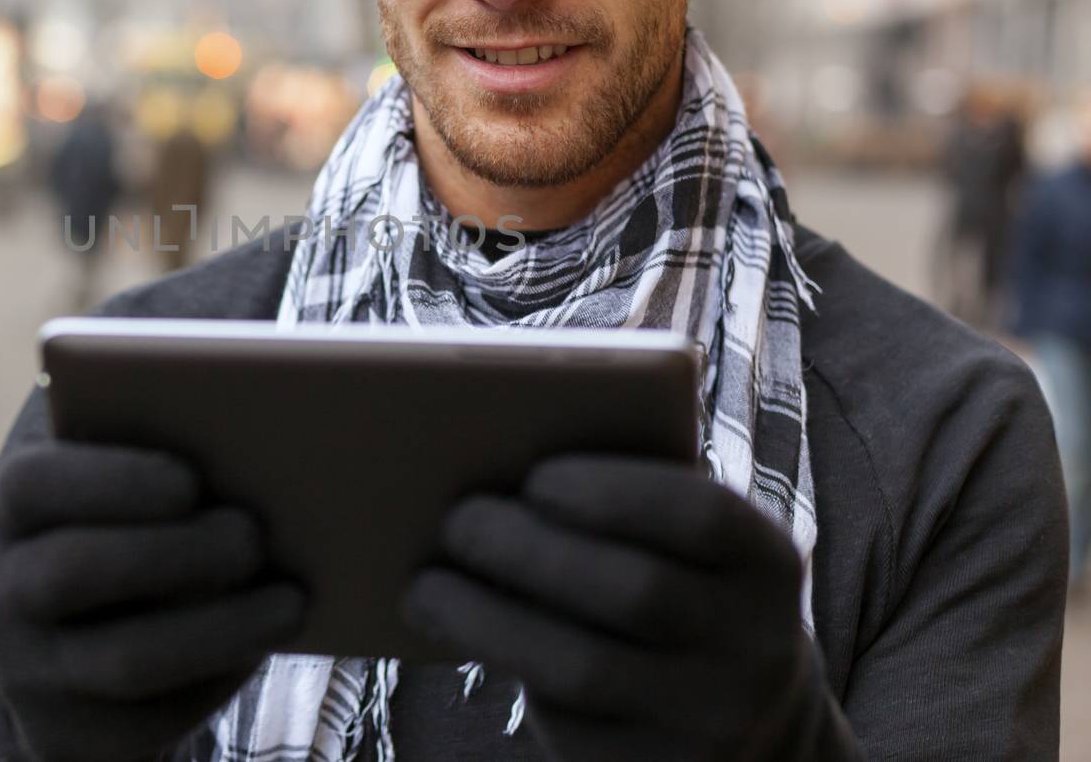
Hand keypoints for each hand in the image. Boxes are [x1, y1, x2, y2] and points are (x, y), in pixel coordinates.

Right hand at [0, 442, 304, 761]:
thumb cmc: (110, 516)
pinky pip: (151, 716)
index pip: (35, 485)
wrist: (49, 626)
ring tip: (289, 600)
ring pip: (126, 659)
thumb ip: (143, 435)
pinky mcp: (72, 732)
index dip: (115, 481)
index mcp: (9, 507)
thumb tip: (239, 425)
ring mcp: (29, 671)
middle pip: (76, 572)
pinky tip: (260, 642)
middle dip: (178, 553)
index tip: (190, 480)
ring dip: (220, 627)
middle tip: (252, 536)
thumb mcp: (102, 472)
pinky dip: (219, 676)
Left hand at [402, 455, 815, 761]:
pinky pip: (569, 724)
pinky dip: (509, 672)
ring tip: (426, 587)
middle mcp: (756, 647)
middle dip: (528, 550)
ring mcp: (711, 722)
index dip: (612, 492)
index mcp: (767, 563)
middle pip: (632, 593)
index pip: (701, 516)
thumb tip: (502, 469)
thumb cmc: (685, 592)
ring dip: (487, 620)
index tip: (534, 477)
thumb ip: (633, 506)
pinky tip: (467, 635)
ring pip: (583, 669)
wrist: (756, 724)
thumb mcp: (695, 552)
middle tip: (457, 521)